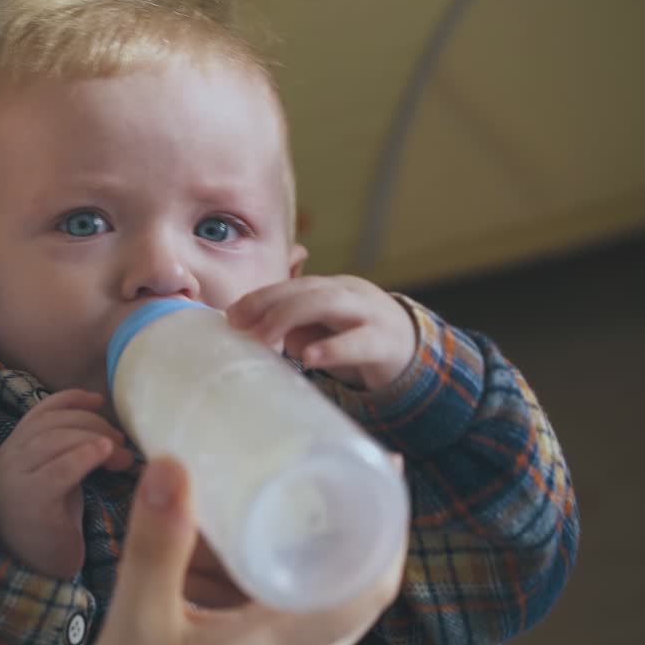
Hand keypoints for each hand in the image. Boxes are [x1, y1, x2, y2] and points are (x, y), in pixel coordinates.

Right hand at [0, 389, 134, 577]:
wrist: (36, 574)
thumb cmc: (53, 527)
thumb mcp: (61, 480)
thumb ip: (71, 451)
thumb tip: (110, 429)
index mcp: (13, 452)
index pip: (40, 412)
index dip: (71, 400)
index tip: (100, 401)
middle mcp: (6, 462)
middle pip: (52, 424)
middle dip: (92, 424)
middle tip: (121, 441)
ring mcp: (13, 482)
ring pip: (54, 441)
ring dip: (94, 439)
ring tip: (120, 456)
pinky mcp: (29, 503)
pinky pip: (58, 470)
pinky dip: (83, 456)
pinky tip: (103, 455)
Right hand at [80, 458, 404, 644]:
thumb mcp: (137, 622)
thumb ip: (156, 545)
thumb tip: (172, 465)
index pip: (369, 590)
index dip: (390, 526)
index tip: (384, 466)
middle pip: (355, 586)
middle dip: (352, 519)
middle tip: (338, 456)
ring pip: (321, 598)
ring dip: (312, 543)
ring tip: (295, 483)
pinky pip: (288, 612)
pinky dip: (276, 568)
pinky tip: (242, 538)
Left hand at [229, 275, 416, 390]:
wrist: (413, 354)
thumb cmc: (353, 340)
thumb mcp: (319, 330)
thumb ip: (289, 327)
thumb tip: (248, 333)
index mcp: (329, 289)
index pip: (291, 286)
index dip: (259, 298)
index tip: (231, 317)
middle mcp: (348, 294)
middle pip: (306, 289)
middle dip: (269, 304)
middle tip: (240, 327)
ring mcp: (369, 315)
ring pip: (329, 303)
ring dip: (291, 317)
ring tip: (265, 339)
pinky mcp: (386, 344)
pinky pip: (360, 342)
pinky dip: (333, 349)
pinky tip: (310, 358)